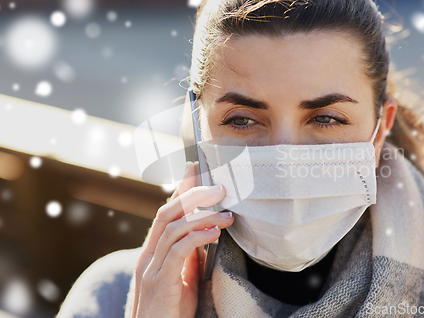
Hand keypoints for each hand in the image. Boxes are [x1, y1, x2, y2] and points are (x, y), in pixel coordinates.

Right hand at [131, 162, 232, 317]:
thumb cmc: (171, 311)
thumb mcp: (184, 278)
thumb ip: (190, 256)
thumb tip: (207, 233)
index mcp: (153, 251)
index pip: (167, 212)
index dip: (180, 188)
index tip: (195, 168)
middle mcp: (148, 255)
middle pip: (167, 212)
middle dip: (193, 195)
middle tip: (219, 187)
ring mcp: (150, 267)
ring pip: (173, 227)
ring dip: (202, 216)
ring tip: (227, 214)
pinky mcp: (159, 281)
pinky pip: (178, 250)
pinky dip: (198, 237)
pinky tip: (216, 233)